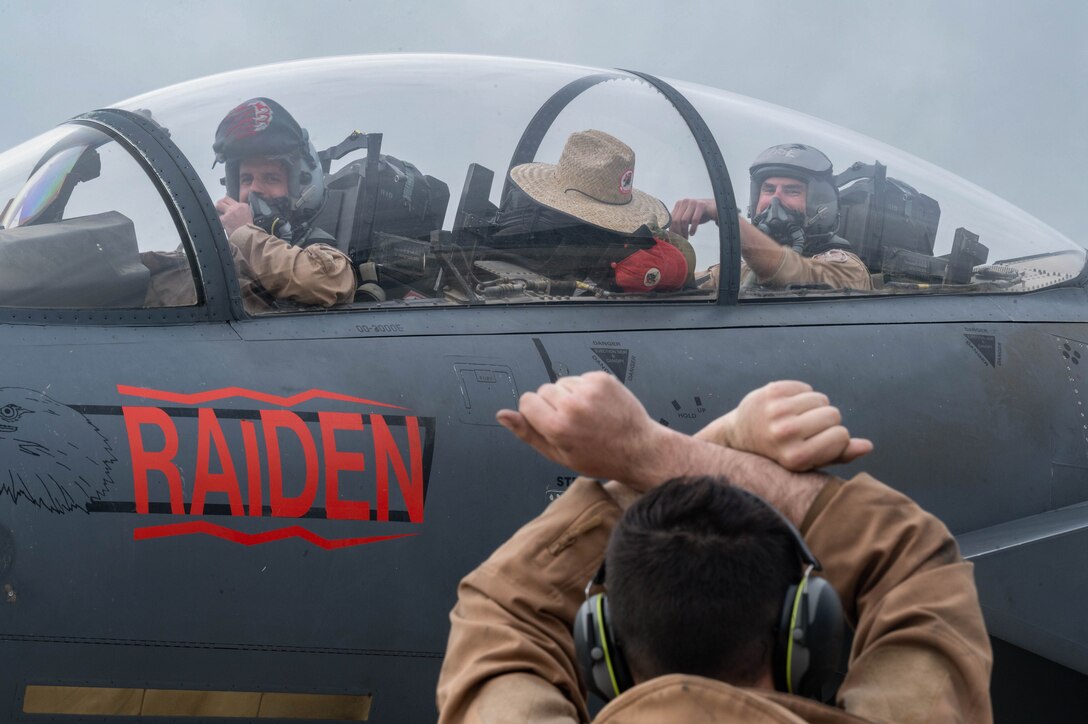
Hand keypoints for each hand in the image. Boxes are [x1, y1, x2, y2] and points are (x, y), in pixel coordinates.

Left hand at [216, 196, 252, 235]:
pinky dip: (220, 220)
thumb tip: (233, 209)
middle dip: (220, 203)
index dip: (226, 203)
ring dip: (218, 210)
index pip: (231, 199)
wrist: (248, 237)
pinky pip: (218, 217)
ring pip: (218, 206)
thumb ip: (241, 210)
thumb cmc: (249, 229)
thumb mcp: (249, 216)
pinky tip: (224, 224)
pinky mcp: (224, 219)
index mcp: (243, 206)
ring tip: (221, 216)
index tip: (225, 206)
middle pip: (224, 199)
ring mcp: (230, 212)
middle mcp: (236, 207)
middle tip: (219, 208)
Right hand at [496, 372, 669, 490]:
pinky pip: (580, 378)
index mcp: (557, 427)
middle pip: (543, 390)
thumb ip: (528, 434)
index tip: (550, 423)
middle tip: (573, 423)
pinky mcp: (602, 379)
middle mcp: (572, 405)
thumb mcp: (558, 455)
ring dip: (569, 395)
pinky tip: (598, 407)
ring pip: (561, 383)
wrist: (638, 448)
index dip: (535, 413)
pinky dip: (585, 390)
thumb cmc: (599, 457)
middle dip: (552, 404)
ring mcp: (589, 389)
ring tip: (587, 415)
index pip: (527, 401)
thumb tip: (502, 415)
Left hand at [669, 198, 716, 238]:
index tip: (674, 238)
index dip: (672, 230)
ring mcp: (693, 202)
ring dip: (684, 231)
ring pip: (684, 220)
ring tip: (686, 238)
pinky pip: (694, 219)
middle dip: (678, 232)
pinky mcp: (701, 205)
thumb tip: (669, 234)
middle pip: (676, 220)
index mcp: (679, 204)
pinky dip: (692, 228)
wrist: (714, 208)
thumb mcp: (687, 217)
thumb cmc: (699, 214)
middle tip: (681, 240)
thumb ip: (679, 222)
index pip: (671, 219)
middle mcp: (684, 201)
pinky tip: (692, 233)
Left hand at [697, 380, 871, 470]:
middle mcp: (785, 434)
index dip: (836, 438)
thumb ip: (838, 456)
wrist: (739, 437)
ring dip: (814, 407)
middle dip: (826, 421)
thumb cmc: (779, 454)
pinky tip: (787, 407)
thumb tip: (867, 446)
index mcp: (796, 457)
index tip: (820, 443)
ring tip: (797, 418)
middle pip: (834, 414)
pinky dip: (801, 395)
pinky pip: (805, 387)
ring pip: (820, 398)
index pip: (842, 435)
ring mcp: (775, 411)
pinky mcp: (770, 392)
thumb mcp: (807, 463)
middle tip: (807, 430)